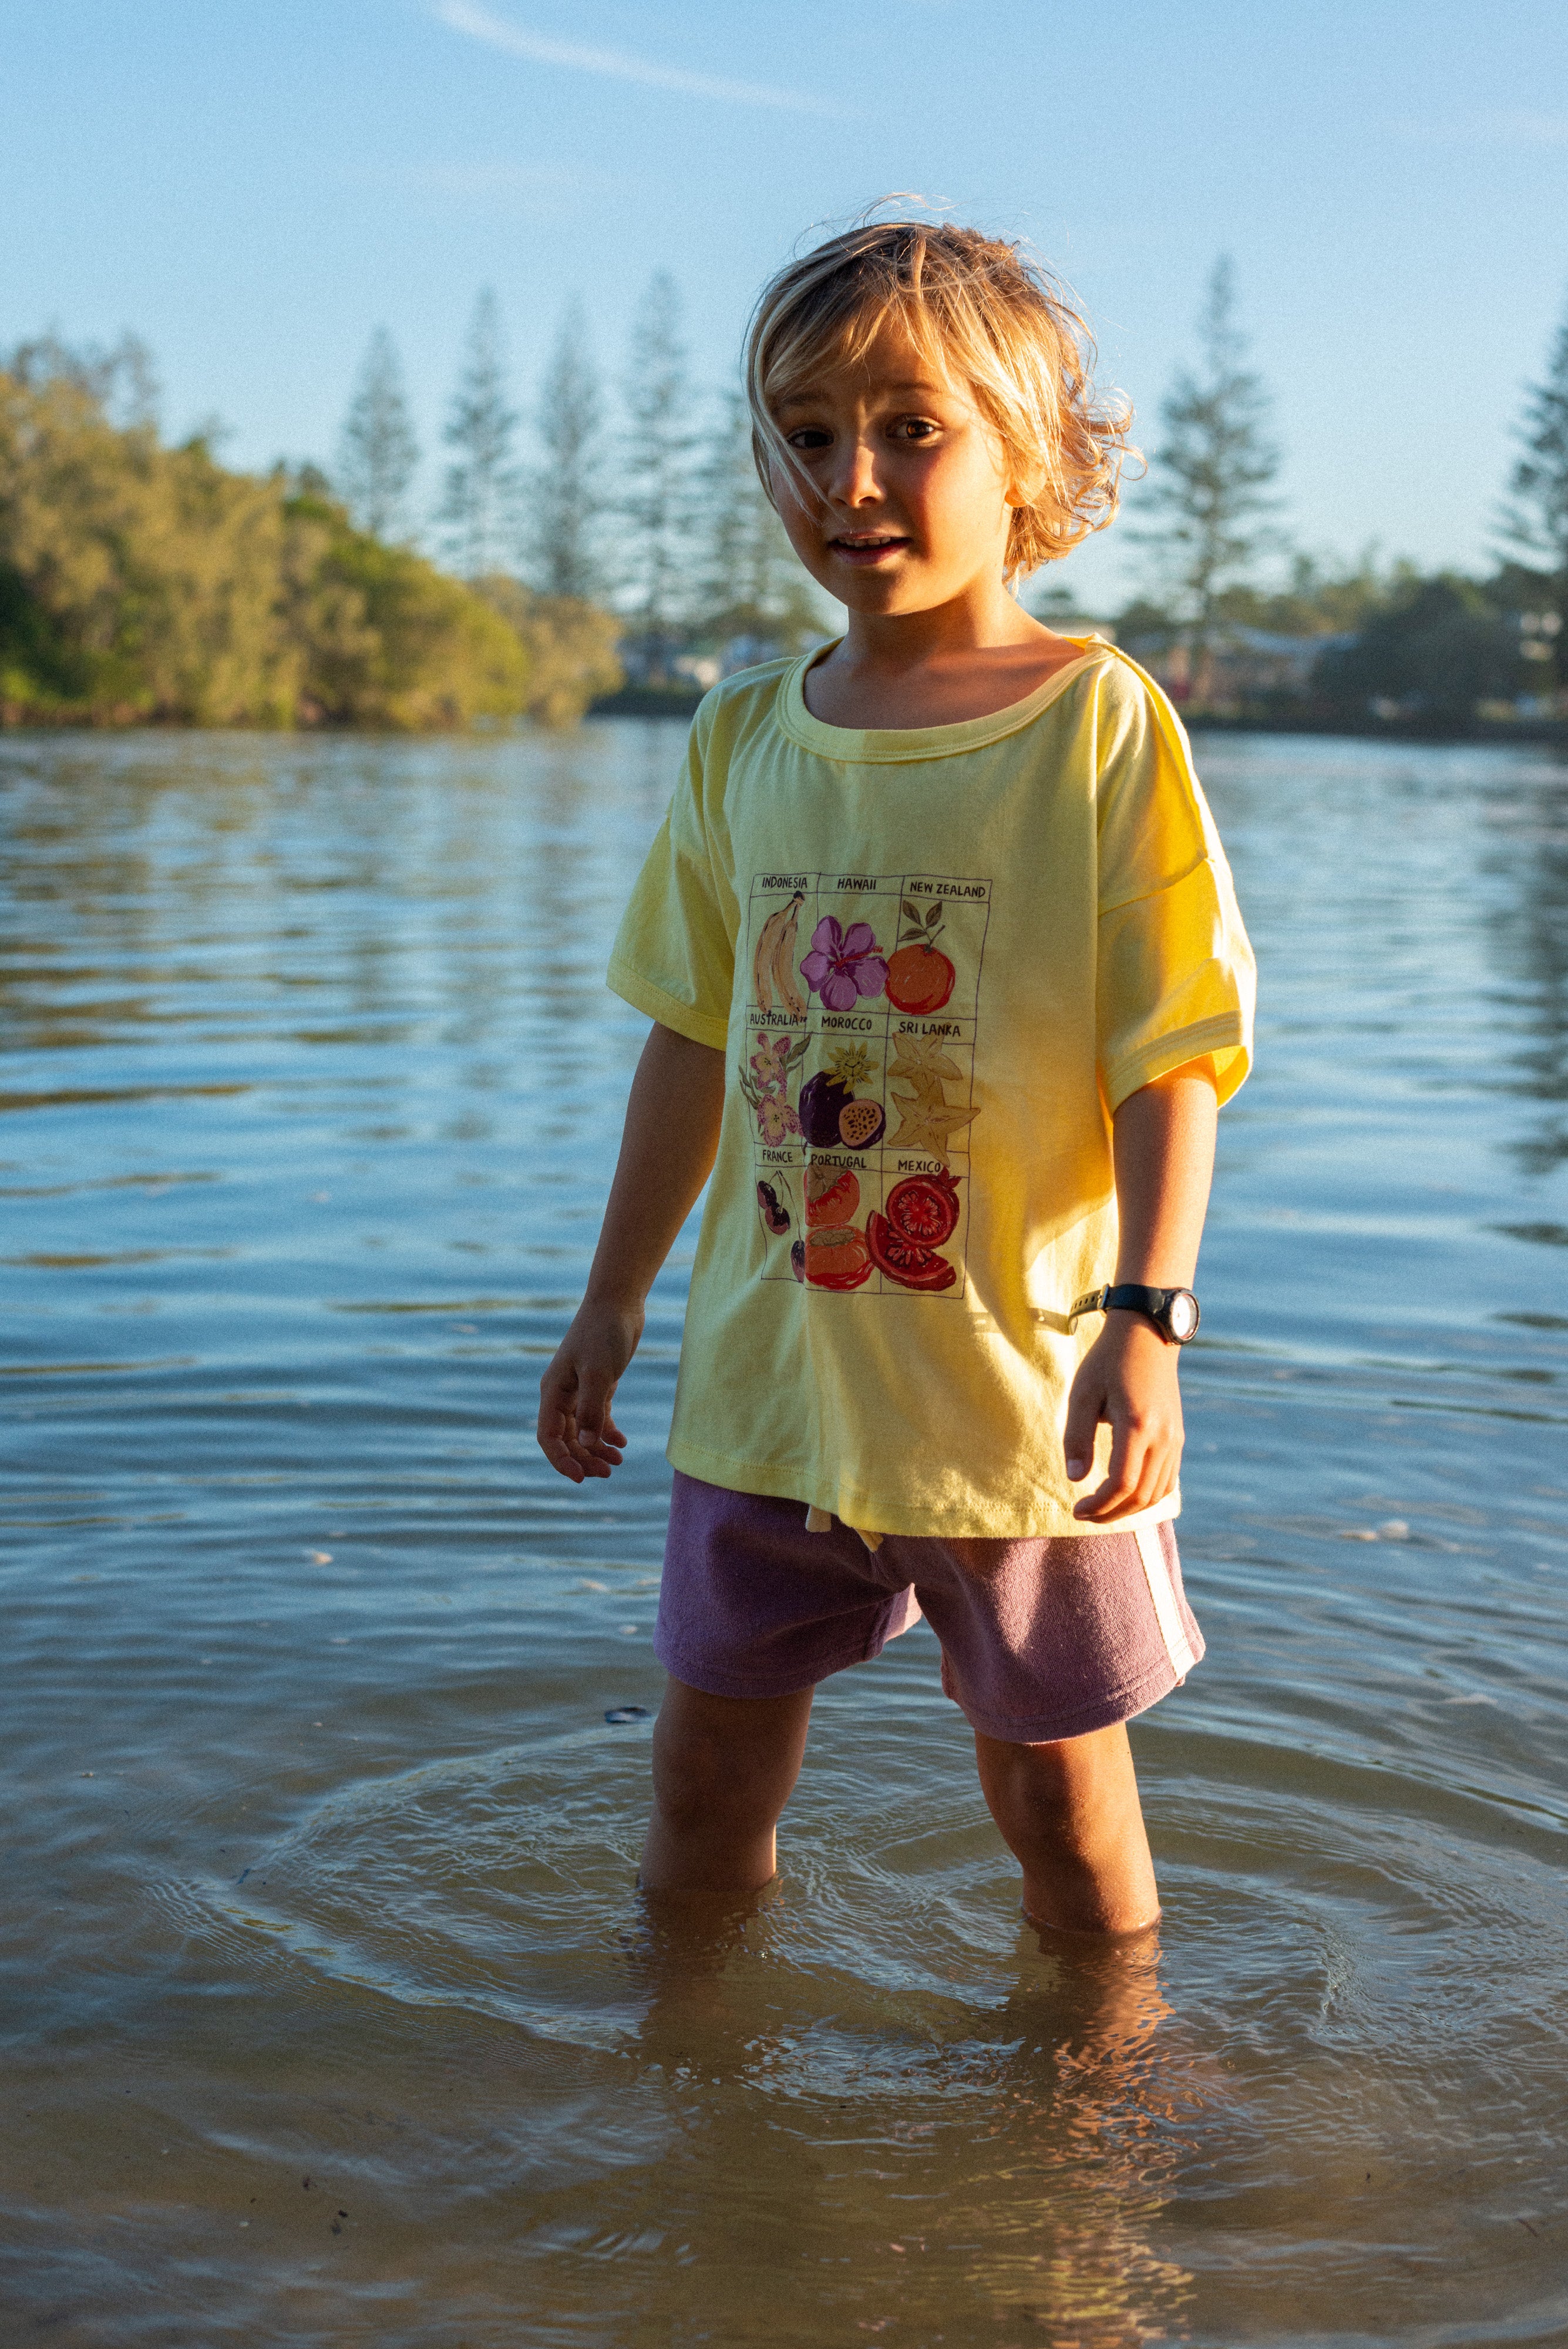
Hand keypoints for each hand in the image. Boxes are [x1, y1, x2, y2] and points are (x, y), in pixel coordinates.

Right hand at [537, 1296, 642, 1481]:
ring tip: (618, 1462)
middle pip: (566, 1438)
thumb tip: (588, 1442)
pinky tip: (621, 1443)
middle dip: (584, 1458)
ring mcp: (579, 1390)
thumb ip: (592, 1409)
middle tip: (608, 1473)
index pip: (548, 1436)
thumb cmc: (604, 1333)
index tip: (580, 1478)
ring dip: (596, 1449)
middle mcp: (562, 1394)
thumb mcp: (599, 1373)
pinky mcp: (597, 1384)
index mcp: (553, 1391)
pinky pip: (597, 1417)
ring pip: (582, 1430)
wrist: (618, 1303)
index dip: (561, 1460)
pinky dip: (607, 1432)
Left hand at [1063, 1315, 1183, 1522]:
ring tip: (1102, 1508)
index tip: (1076, 1508)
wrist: (1147, 1335)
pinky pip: (1168, 1480)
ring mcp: (1175, 1439)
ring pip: (1158, 1493)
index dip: (1099, 1505)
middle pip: (1141, 1496)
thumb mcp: (1083, 1394)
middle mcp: (1163, 1437)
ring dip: (1129, 1508)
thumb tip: (1076, 1479)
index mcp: (1137, 1426)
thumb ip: (1077, 1437)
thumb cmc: (1108, 1361)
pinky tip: (1125, 1494)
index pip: (1122, 1484)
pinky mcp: (1177, 1437)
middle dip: (1111, 1513)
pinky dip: (1148, 1495)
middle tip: (1084, 1513)